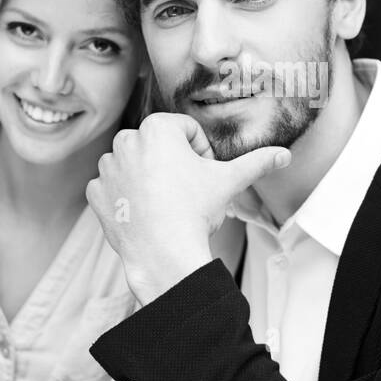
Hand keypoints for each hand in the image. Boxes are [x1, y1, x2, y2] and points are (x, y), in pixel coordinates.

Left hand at [86, 114, 290, 303]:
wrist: (164, 253)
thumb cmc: (195, 211)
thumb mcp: (230, 181)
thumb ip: (257, 162)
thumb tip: (284, 155)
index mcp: (157, 128)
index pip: (186, 131)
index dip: (201, 153)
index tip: (204, 175)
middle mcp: (126, 140)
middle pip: (159, 146)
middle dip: (174, 164)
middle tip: (188, 191)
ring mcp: (108, 167)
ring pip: (135, 164)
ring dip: (149, 178)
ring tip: (167, 204)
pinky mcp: (96, 192)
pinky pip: (113, 187)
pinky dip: (127, 197)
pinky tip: (145, 213)